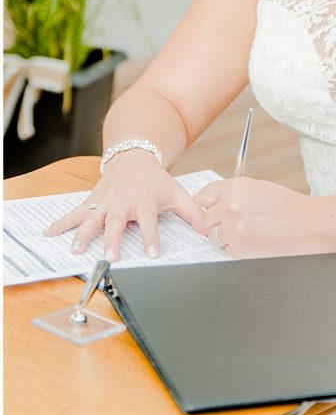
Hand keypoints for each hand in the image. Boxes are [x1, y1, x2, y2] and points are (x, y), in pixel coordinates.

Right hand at [43, 151, 204, 260]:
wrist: (134, 158)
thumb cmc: (156, 180)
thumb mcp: (177, 193)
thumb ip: (193, 212)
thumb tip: (208, 230)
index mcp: (145, 201)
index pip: (150, 221)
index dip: (151, 237)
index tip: (153, 254)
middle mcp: (123, 202)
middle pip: (117, 222)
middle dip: (113, 239)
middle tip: (110, 256)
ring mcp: (105, 201)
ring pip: (92, 218)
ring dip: (82, 234)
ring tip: (75, 249)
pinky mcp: (92, 201)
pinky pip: (75, 213)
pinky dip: (61, 223)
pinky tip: (48, 233)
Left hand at [194, 177, 313, 257]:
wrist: (307, 223)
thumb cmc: (288, 206)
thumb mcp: (258, 188)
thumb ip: (233, 193)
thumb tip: (215, 202)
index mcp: (234, 188)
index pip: (202, 197)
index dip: (207, 204)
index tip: (210, 209)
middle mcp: (230, 206)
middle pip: (205, 218)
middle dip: (217, 221)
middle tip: (236, 222)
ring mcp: (232, 228)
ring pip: (213, 235)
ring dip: (225, 235)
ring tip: (247, 231)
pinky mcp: (238, 247)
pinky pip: (225, 248)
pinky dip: (235, 247)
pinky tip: (252, 239)